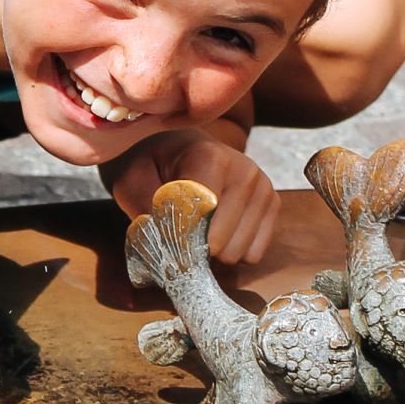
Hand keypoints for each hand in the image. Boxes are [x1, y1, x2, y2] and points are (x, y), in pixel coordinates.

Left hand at [102, 132, 279, 265]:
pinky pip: (254, 253)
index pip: (200, 216)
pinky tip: (218, 233)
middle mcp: (244, 169)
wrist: (178, 150)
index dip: (178, 238)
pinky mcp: (273, 203)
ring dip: (213, 253)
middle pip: (221, 242)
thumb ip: (143, 209)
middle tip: (178, 235)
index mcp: (209, 155)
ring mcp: (263, 187)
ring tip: (197, 230)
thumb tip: (163, 245)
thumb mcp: (132, 181)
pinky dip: (233, 252)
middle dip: (195, 248)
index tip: (163, 239)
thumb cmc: (152, 166)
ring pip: (238, 252)